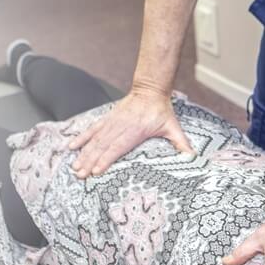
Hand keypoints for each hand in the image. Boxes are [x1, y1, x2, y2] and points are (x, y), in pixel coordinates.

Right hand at [65, 87, 190, 178]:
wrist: (150, 89)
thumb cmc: (161, 110)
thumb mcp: (173, 126)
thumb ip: (181, 143)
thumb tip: (193, 158)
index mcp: (135, 130)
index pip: (118, 147)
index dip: (106, 159)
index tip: (96, 171)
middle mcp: (120, 126)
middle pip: (102, 146)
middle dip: (90, 161)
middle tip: (79, 175)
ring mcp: (112, 122)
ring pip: (95, 140)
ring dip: (84, 154)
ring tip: (74, 166)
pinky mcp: (107, 119)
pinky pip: (92, 130)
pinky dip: (81, 138)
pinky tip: (71, 146)